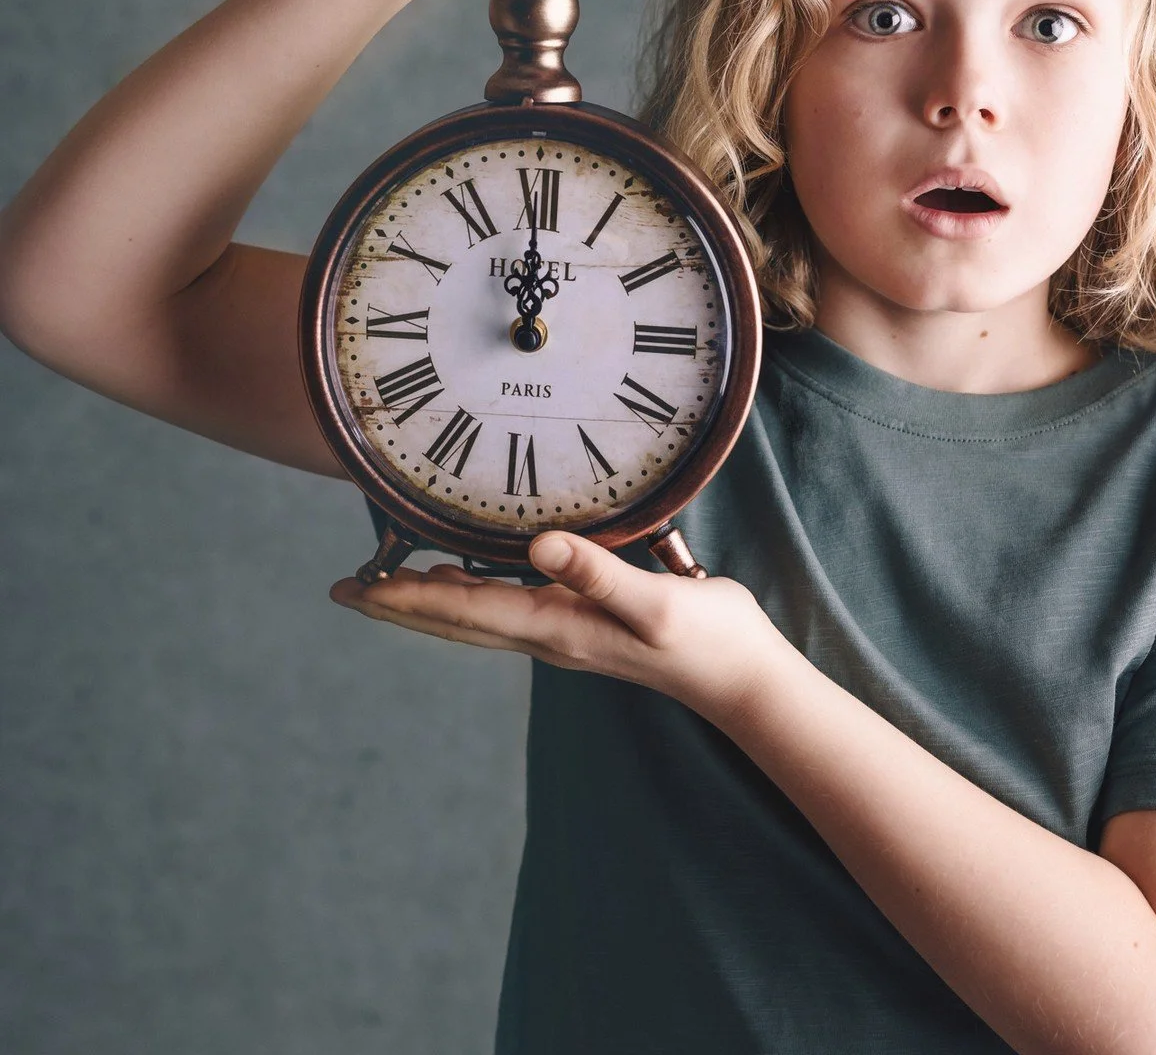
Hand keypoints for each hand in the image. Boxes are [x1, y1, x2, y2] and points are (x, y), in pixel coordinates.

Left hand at [329, 532, 790, 726]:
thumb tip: (539, 545)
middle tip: (348, 589)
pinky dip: (470, 594)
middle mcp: (549, 635)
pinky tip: (469, 576)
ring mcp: (564, 633)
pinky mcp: (583, 623)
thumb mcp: (656, 603)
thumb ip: (599, 574)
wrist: (740, 677)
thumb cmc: (705, 639)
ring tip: (390, 583)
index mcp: (556, 628)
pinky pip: (506, 608)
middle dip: (400, 605)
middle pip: (455, 621)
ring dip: (429, 602)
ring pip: (476, 617)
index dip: (405, 598)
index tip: (354, 588)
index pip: (463, 610)